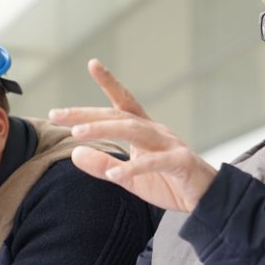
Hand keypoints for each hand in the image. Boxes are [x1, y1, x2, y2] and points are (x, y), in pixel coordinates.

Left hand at [48, 59, 216, 211]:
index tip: (93, 63)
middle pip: (119, 116)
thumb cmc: (169, 185)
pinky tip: (115, 175)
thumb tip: (75, 152)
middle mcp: (157, 132)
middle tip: (57, 115)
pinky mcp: (182, 163)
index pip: (124, 103)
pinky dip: (134, 167)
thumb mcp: (129, 178)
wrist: (207, 201)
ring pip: (135, 130)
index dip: (109, 83)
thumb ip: (103, 165)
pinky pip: (156, 163)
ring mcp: (171, 145)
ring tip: (77, 135)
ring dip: (104, 130)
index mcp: (145, 131)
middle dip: (86, 115)